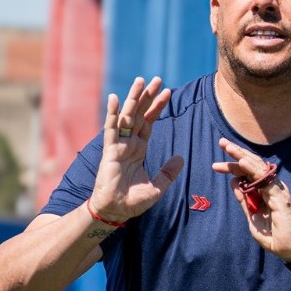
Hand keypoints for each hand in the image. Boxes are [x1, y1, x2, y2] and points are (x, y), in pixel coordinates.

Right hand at [89, 76, 184, 222]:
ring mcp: (118, 145)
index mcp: (139, 149)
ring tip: (141, 81)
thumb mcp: (157, 186)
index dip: (158, 107)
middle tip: (158, 79)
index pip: (149, 122)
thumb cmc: (133, 201)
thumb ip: (168, 172)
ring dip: (133, 98)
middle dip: (148, 96)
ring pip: (126, 116)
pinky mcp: (109, 151)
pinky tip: (114, 98)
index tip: (168, 92)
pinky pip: (110, 129)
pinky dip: (112, 113)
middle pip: (139, 114)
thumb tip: (180, 158)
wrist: (117, 211)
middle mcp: (128, 143)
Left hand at [212, 137, 290, 261]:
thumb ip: (244, 201)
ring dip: (242, 156)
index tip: (216, 165)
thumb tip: (234, 182)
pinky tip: (242, 161)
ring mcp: (277, 190)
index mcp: (264, 192)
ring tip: (229, 148)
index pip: (247, 173)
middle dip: (236, 154)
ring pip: (258, 167)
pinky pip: (264, 179)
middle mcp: (271, 187)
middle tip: (222, 142)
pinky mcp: (280, 196)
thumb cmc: (275, 236)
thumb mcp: (253, 218)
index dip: (233, 167)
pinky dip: (253, 169)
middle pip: (252, 165)